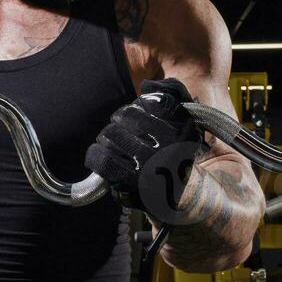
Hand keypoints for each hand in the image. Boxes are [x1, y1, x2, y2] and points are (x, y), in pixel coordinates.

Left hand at [85, 78, 205, 222]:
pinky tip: (96, 153)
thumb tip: (147, 85)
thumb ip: (173, 96)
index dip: (136, 107)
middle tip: (117, 127)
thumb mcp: (187, 123)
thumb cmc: (178, 154)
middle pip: (128, 117)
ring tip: (108, 141)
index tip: (134, 114)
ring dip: (105, 136)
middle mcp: (170, 147)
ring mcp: (151, 167)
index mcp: (184, 129)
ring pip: (113, 135)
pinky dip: (94, 154)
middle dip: (118, 120)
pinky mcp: (134, 184)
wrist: (182, 195)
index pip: (152, 103)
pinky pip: (103, 160)